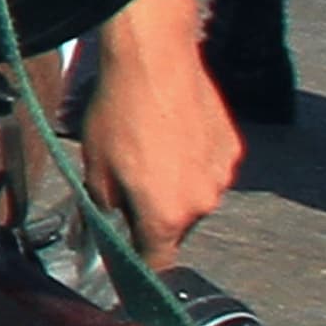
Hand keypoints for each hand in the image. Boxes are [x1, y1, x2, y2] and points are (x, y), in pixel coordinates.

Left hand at [80, 0, 239, 264]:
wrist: (153, 62)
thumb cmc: (118, 114)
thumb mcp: (93, 165)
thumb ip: (99, 207)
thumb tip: (95, 229)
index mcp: (165, 216)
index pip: (156, 260)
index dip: (139, 263)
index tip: (127, 260)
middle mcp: (202, 203)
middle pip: (174, 225)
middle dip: (151, 212)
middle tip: (127, 181)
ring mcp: (222, 176)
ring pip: (194, 194)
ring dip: (174, 184)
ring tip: (148, 148)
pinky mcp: (233, 149)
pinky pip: (209, 167)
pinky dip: (192, 160)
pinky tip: (171, 132)